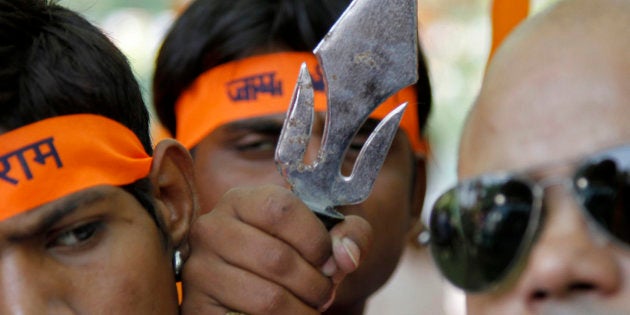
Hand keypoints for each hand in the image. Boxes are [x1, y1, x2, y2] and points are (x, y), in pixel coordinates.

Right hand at [180, 184, 371, 314]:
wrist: (256, 285)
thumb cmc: (294, 254)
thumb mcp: (325, 236)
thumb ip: (350, 234)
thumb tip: (346, 255)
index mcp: (242, 200)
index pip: (280, 209)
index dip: (315, 239)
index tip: (329, 260)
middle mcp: (212, 228)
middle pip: (277, 258)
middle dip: (315, 284)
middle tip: (325, 292)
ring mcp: (200, 268)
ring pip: (267, 297)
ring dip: (302, 310)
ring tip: (310, 307)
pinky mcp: (197, 306)